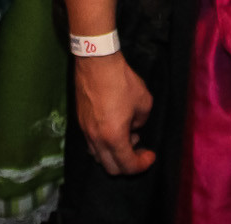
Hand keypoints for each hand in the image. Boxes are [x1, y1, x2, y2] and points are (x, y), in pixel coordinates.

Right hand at [74, 52, 155, 175]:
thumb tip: (133, 126)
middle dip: (128, 164)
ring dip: (114, 154)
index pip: (127, 165)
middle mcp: (96, 139)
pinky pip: (92, 143)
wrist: (97, 62)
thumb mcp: (144, 102)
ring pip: (99, 156)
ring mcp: (85, 130)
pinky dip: (104, 143)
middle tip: (139, 149)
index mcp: (113, 137)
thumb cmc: (121, 81)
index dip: (142, 164)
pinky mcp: (80, 121)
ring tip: (126, 136)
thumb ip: (141, 121)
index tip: (150, 155)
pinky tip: (113, 127)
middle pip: (111, 168)